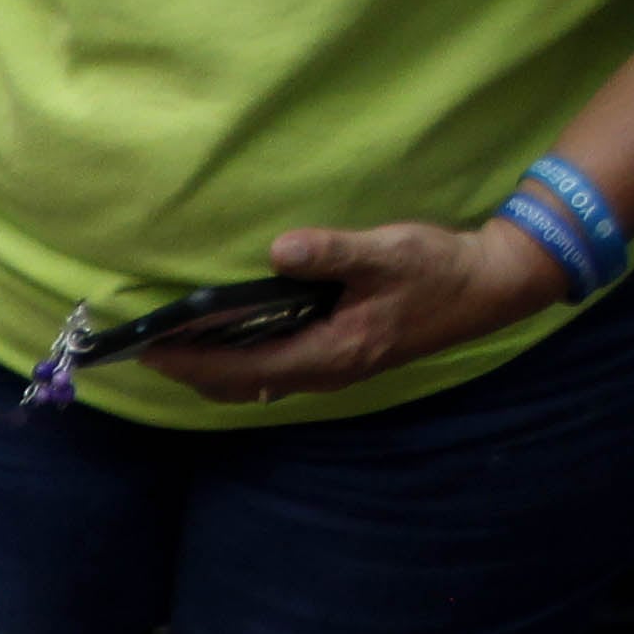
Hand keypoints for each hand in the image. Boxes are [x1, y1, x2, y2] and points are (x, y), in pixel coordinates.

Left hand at [143, 220, 567, 404]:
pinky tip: (224, 342)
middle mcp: (325, 373)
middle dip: (190, 371)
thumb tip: (281, 249)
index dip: (191, 362)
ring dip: (212, 370)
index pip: (241, 369)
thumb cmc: (439, 269)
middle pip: (238, 384)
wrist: (488, 287)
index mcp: (329, 354)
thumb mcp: (387, 252)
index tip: (149, 352)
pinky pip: (274, 371)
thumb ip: (333, 253)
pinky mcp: (339, 358)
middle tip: (145, 352)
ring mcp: (332, 370)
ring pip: (255, 382)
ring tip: (173, 349)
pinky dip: (239, 362)